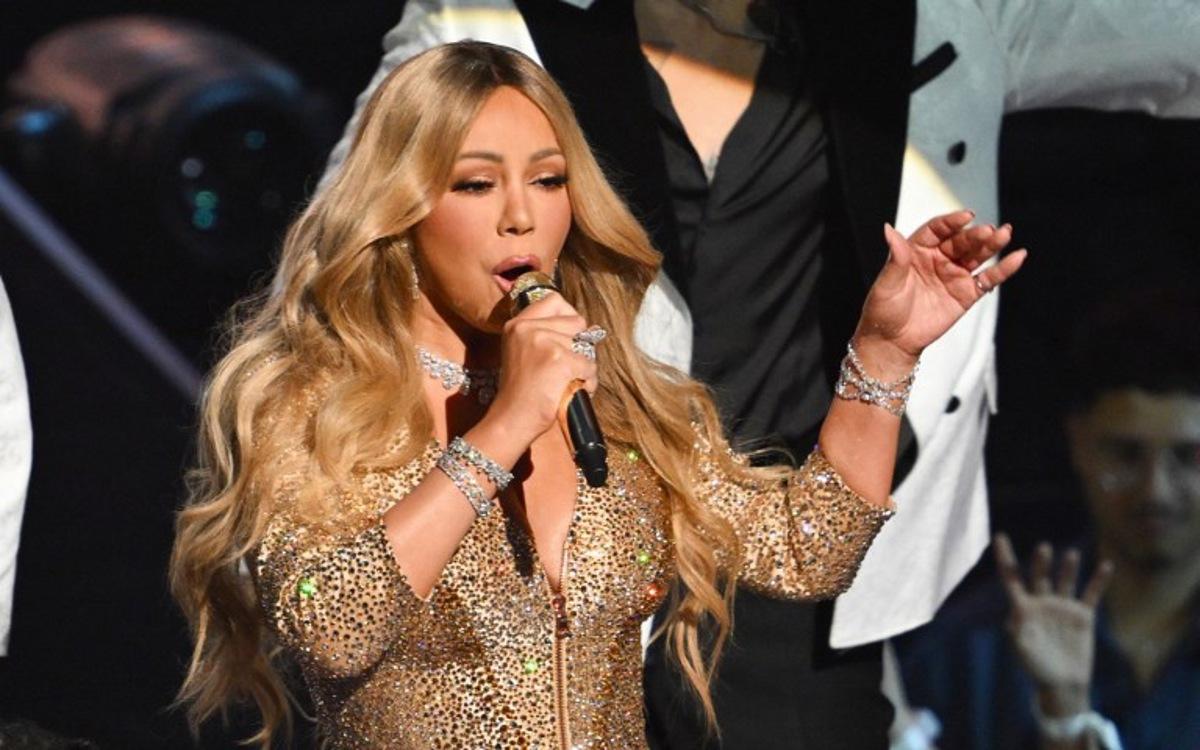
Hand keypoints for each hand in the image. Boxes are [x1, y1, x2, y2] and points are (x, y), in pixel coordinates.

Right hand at [483, 292, 597, 446]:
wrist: (513, 418)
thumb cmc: (522, 393)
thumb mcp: (523, 353)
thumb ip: (549, 335)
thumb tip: (592, 328)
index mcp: (517, 324)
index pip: (555, 300)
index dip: (568, 316)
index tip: (568, 336)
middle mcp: (529, 328)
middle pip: (577, 321)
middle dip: (580, 345)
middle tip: (565, 367)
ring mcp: (543, 342)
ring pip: (586, 346)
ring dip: (584, 368)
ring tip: (566, 383)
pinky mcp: (559, 360)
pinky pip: (589, 366)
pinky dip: (587, 382)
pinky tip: (570, 391)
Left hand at [854, 211, 1026, 373]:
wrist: (893, 341)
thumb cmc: (883, 311)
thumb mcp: (887, 283)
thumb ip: (895, 258)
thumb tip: (889, 229)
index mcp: (916, 250)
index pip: (936, 230)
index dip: (951, 222)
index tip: (966, 216)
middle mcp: (938, 259)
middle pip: (961, 241)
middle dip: (975, 235)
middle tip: (990, 230)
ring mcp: (954, 275)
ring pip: (977, 256)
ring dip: (992, 245)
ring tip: (1005, 234)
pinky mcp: (967, 294)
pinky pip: (988, 279)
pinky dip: (1004, 269)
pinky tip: (1017, 257)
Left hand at [994, 533, 1113, 716]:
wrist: (1062, 684)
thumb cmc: (1036, 668)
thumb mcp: (1022, 648)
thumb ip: (1018, 630)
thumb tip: (1015, 612)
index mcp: (1023, 607)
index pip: (1011, 577)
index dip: (1005, 557)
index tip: (999, 535)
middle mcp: (1042, 602)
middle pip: (1039, 576)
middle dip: (1040, 563)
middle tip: (1043, 549)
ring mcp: (1063, 607)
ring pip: (1064, 581)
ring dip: (1067, 568)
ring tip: (1070, 554)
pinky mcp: (1083, 617)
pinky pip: (1091, 594)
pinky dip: (1098, 580)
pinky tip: (1106, 565)